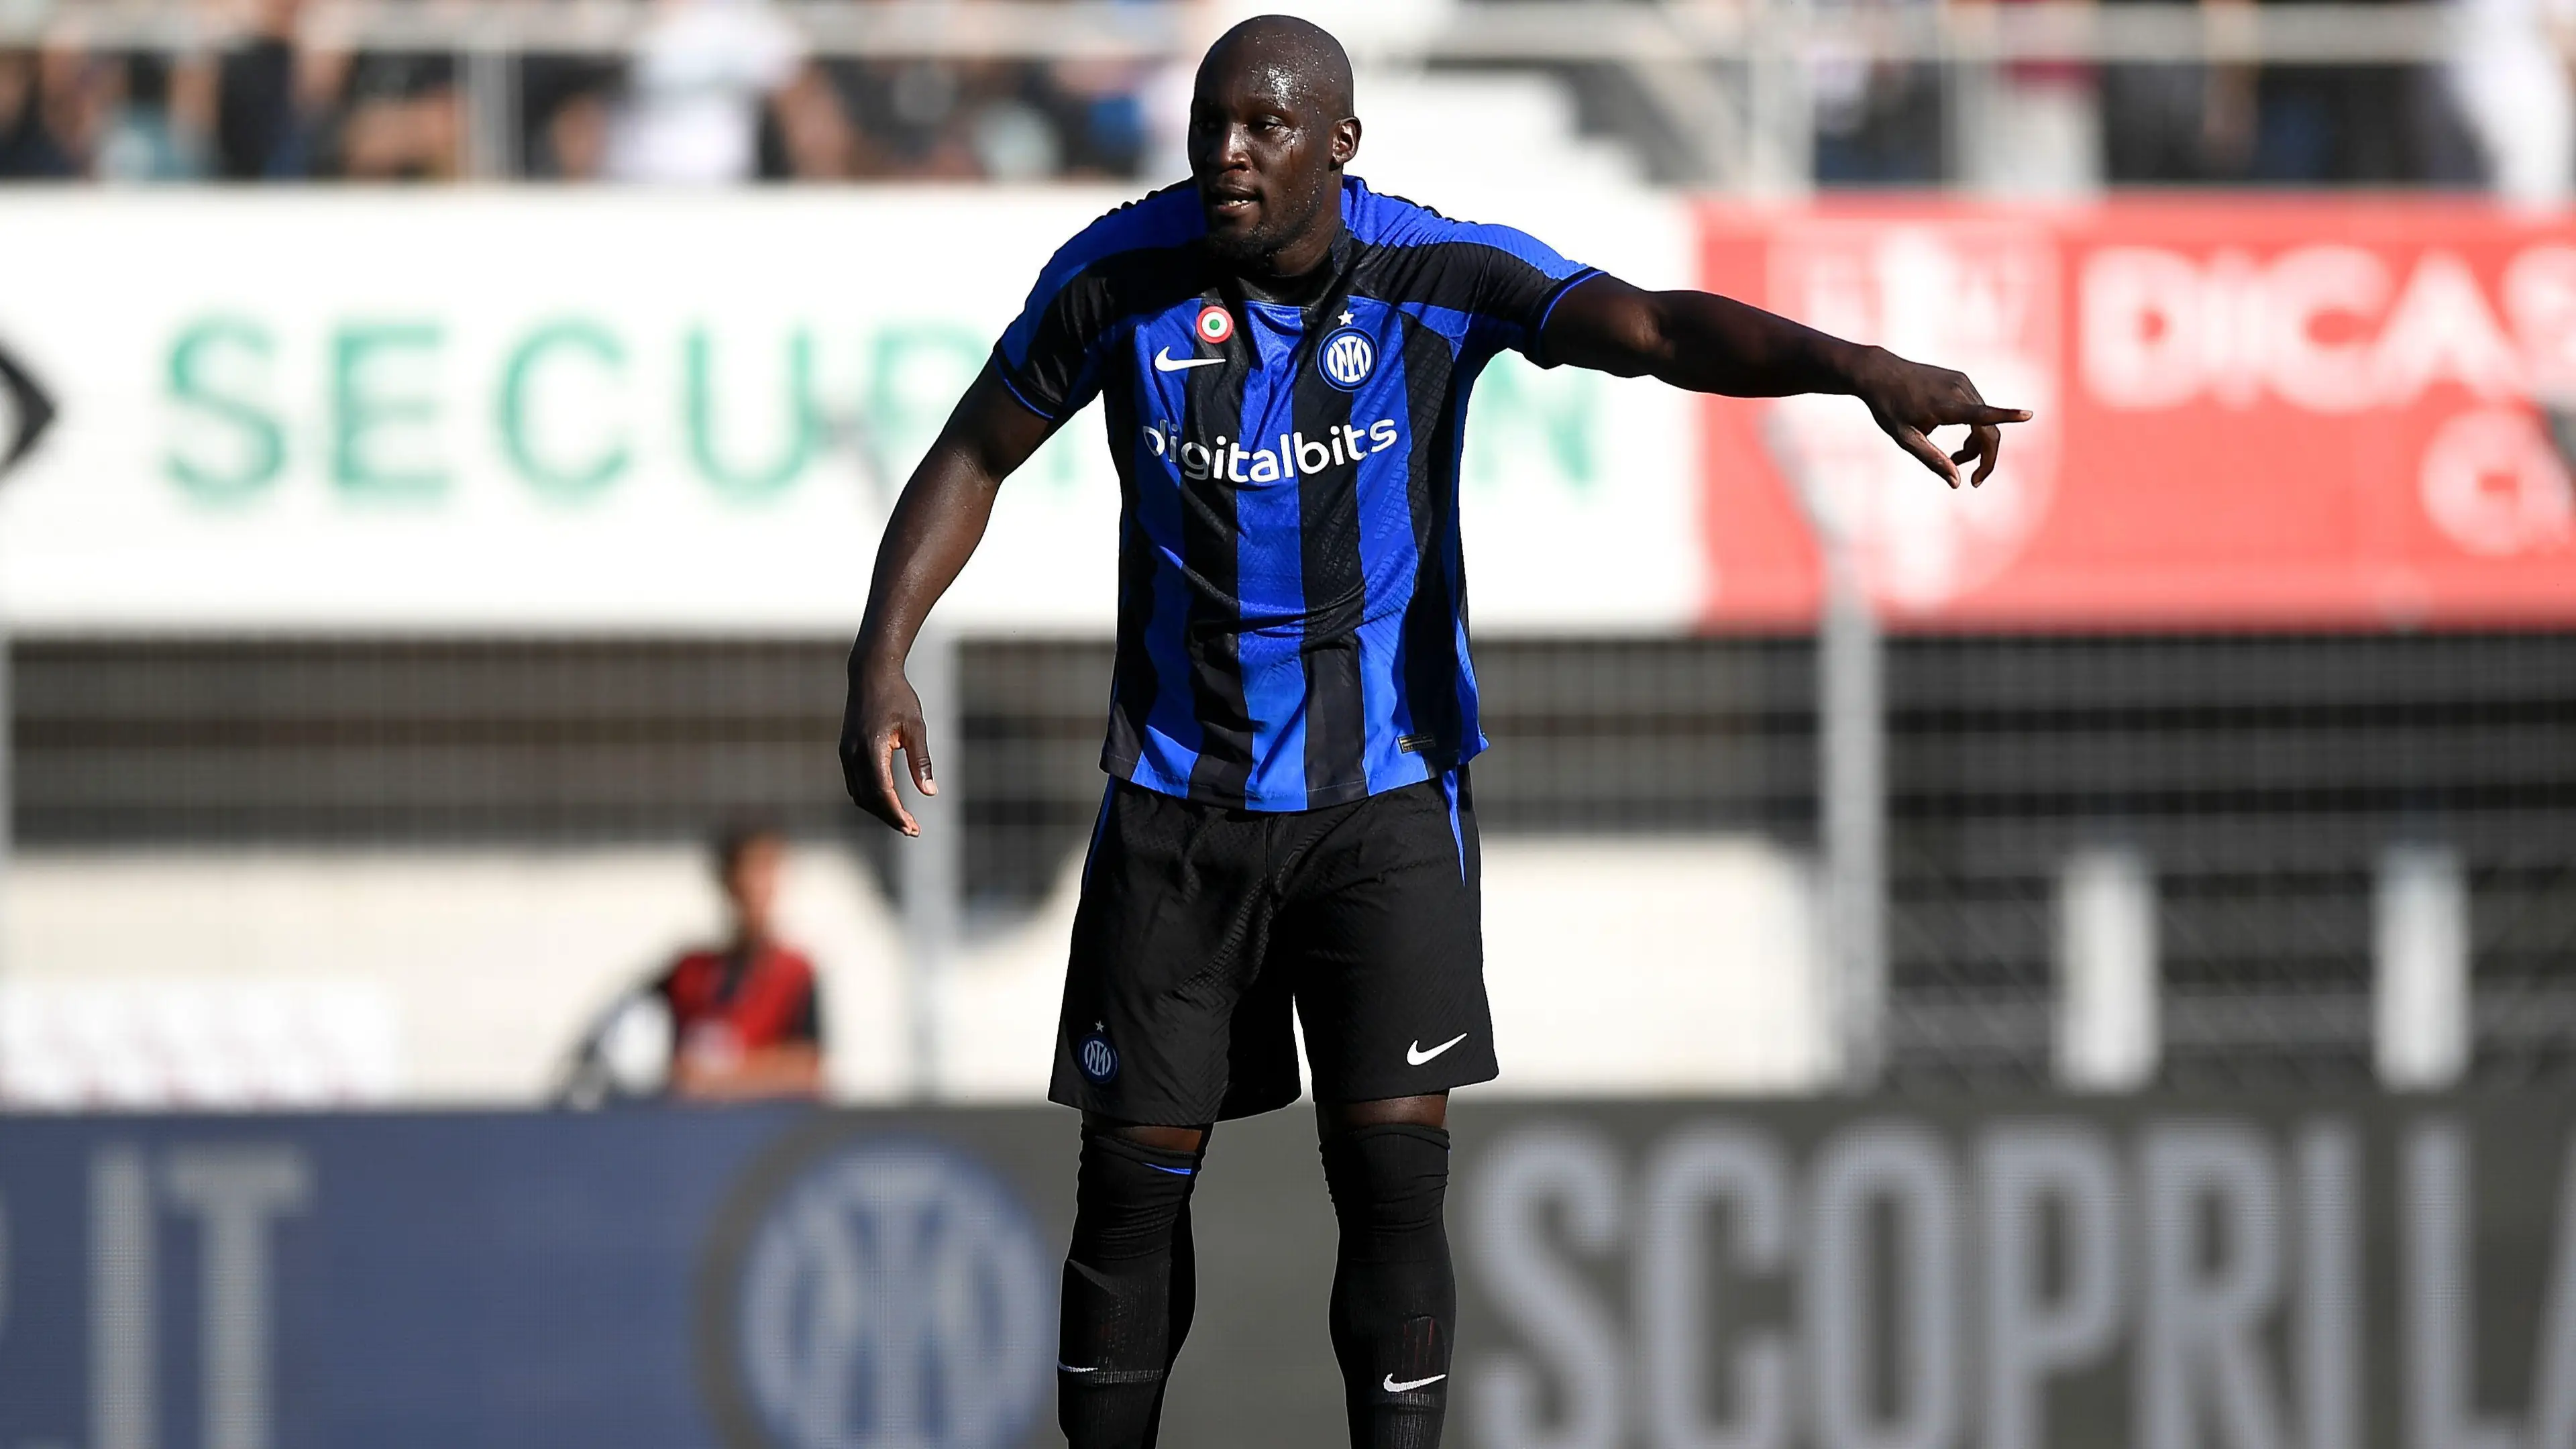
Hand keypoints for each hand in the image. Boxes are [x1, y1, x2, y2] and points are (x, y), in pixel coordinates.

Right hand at [839, 660, 935, 835]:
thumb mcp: (916, 728)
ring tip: (903, 821)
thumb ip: (921, 761)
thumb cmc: (898, 697)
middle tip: (913, 830)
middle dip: (890, 817)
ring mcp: (846, 753)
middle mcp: (853, 754)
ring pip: (859, 794)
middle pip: (869, 799)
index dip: (897, 814)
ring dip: (879, 810)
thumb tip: (930, 793)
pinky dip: (870, 798)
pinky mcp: (845, 750)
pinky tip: (888, 802)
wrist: (870, 673)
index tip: (913, 828)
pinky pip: (855, 783)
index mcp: (871, 749)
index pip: (883, 793)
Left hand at [1847, 346, 2033, 488]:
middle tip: (1972, 479)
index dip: (2006, 415)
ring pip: (1985, 420)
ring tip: (1955, 457)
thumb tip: (1957, 482)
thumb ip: (1931, 459)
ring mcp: (1962, 382)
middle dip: (1985, 457)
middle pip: (1988, 429)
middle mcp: (1958, 390)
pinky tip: (1958, 439)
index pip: (1981, 413)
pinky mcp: (1962, 380)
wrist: (1880, 372)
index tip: (2028, 414)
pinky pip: (1979, 409)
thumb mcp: (1904, 438)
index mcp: (1945, 405)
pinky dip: (1974, 428)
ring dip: (1977, 444)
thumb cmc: (1889, 407)